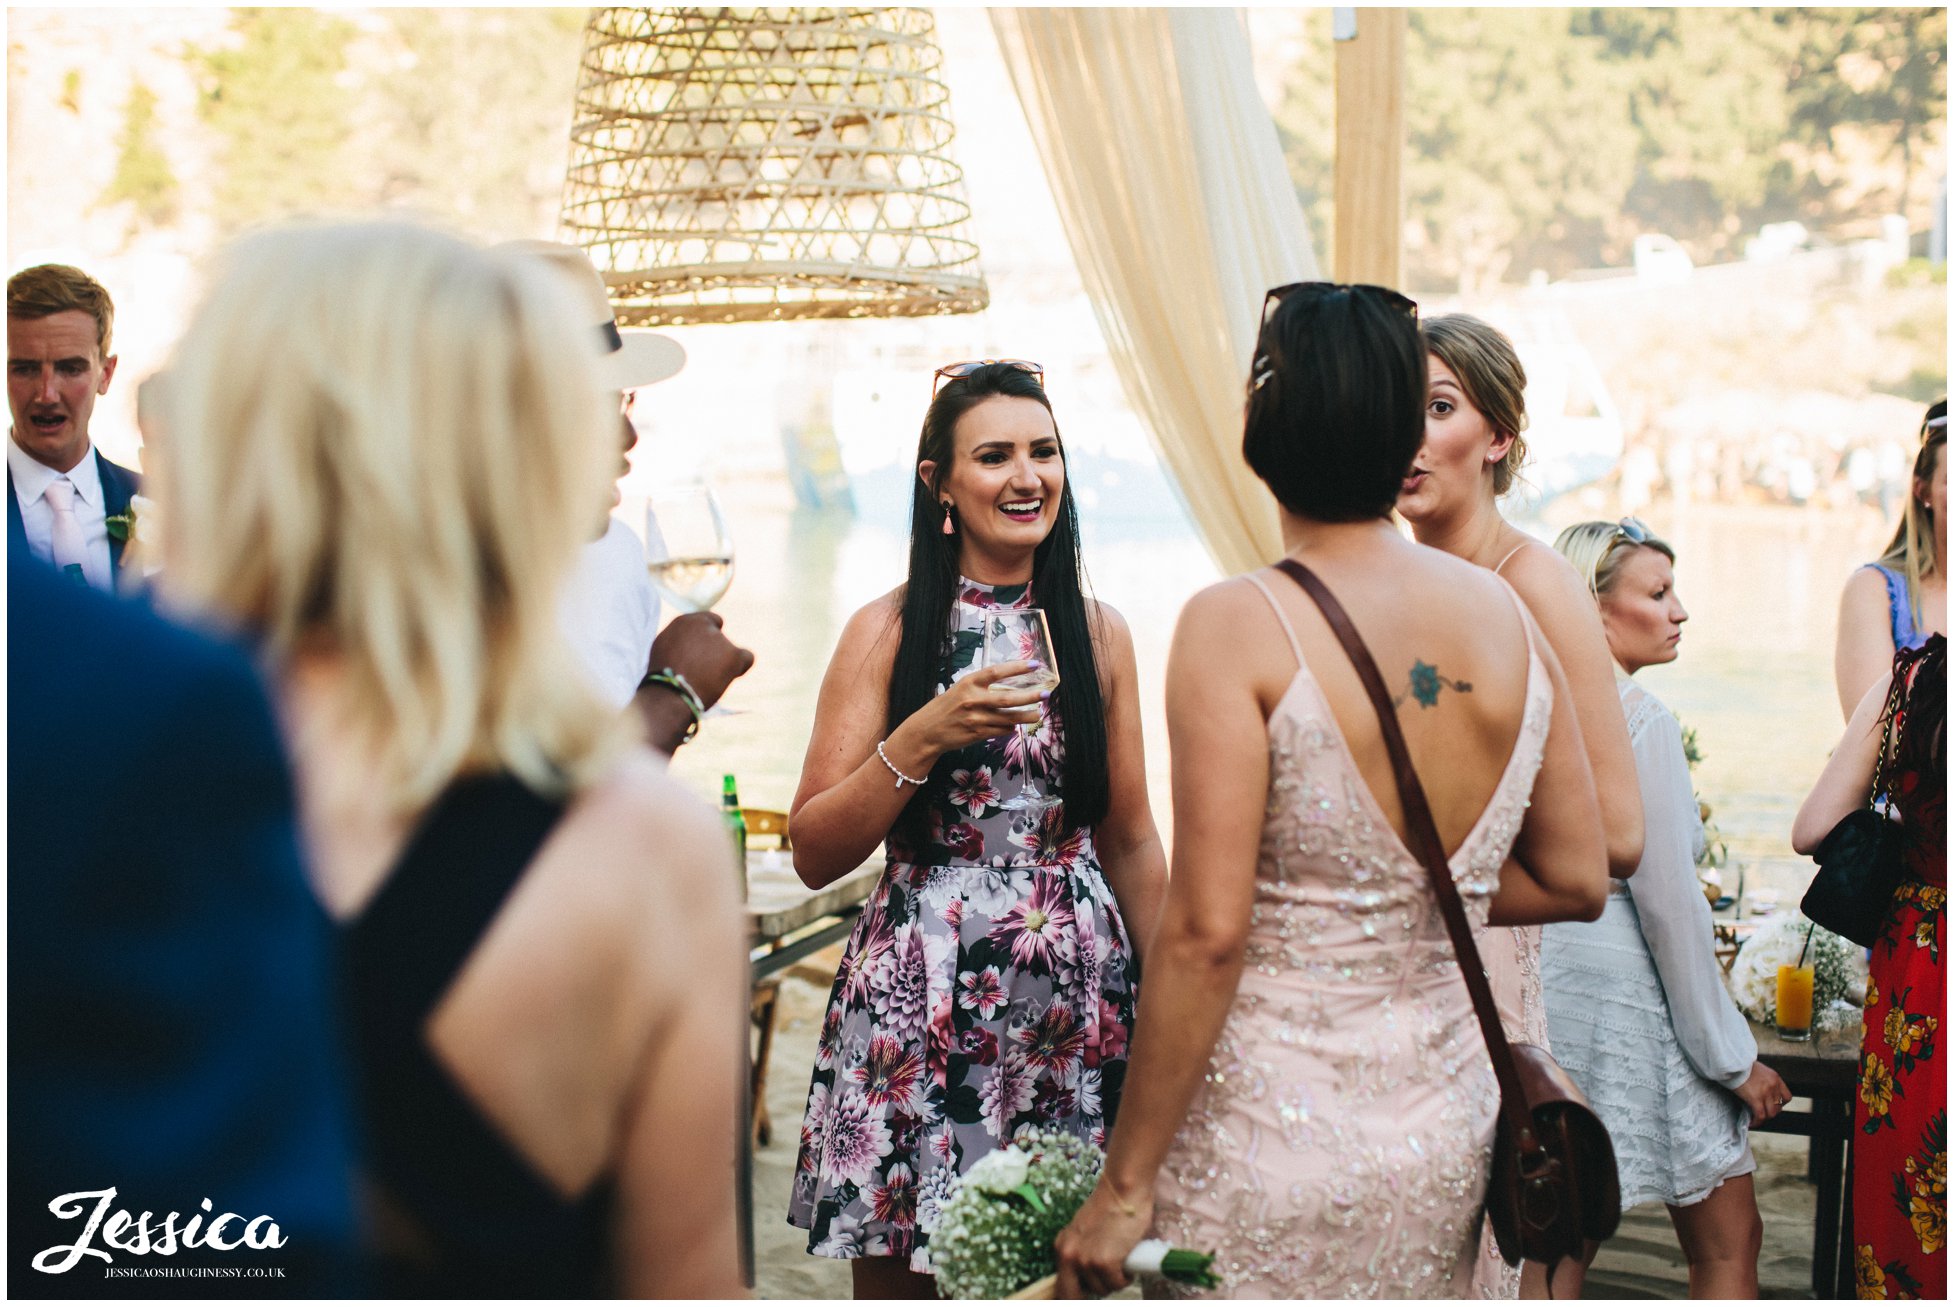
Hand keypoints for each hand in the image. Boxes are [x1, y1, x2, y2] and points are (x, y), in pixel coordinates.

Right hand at [647, 612, 753, 709]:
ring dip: (721, 664)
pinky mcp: (733, 654)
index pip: (706, 622)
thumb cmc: (664, 677)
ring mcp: (719, 639)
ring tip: (706, 680)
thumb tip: (694, 646)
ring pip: (728, 651)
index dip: (704, 639)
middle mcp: (703, 625)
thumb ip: (682, 641)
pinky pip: (746, 658)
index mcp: (684, 622)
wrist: (670, 690)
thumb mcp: (665, 650)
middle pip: (716, 637)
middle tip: (701, 672)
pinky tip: (728, 677)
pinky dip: (740, 668)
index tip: (700, 653)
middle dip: (711, 652)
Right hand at [912, 661, 1046, 754]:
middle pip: (1008, 698)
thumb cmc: (945, 707)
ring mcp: (976, 718)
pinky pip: (1001, 730)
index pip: (997, 672)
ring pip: (1009, 718)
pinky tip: (1014, 725)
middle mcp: (973, 700)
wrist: (927, 731)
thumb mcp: (960, 690)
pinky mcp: (978, 734)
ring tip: (1038, 714)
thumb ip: (981, 688)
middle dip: (1030, 697)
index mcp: (969, 683)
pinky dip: (1010, 727)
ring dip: (1026, 716)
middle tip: (1045, 694)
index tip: (1035, 665)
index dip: (1017, 668)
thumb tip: (1008, 688)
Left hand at [1054, 1181, 1151, 1298]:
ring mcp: (1085, 1260)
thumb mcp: (1085, 1232)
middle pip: (1072, 1296)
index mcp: (1062, 1247)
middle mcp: (1069, 1255)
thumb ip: (1082, 1251)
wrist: (1123, 1189)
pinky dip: (1126, 1277)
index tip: (1083, 1295)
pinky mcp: (1104, 1262)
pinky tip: (1128, 1258)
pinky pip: (1118, 1283)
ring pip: (1102, 1289)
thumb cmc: (1111, 1206)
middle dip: (1092, 1293)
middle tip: (1107, 1281)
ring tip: (1121, 1259)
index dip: (1073, 1294)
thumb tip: (1089, 1276)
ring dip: (1114, 1280)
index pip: (1060, 1287)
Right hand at [1732, 1062, 1791, 1123]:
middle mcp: (1773, 1085)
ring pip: (1771, 1113)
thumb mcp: (1756, 1070)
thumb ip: (1762, 1080)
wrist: (1731, 1060)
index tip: (1771, 1106)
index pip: (1786, 1097)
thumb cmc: (1739, 1064)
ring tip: (1755, 1119)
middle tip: (1761, 1113)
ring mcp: (1766, 1092)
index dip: (1780, 1104)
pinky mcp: (1755, 1098)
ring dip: (1764, 1118)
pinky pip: (1760, 1115)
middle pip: (1779, 1107)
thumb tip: (1758, 1091)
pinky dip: (1756, 1122)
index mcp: (1775, 1077)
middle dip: (1770, 1112)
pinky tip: (1751, 1123)